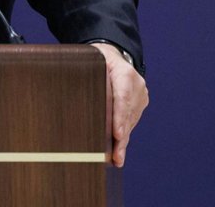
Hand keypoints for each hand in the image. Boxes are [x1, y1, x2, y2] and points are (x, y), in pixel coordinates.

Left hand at [90, 43, 147, 167]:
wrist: (113, 55)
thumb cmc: (96, 59)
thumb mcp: (91, 62)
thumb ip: (88, 76)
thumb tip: (74, 95)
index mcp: (124, 72)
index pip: (122, 97)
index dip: (120, 117)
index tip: (117, 134)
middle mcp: (136, 85)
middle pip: (128, 114)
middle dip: (121, 137)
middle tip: (116, 157)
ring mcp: (140, 95)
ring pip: (130, 121)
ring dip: (122, 140)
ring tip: (115, 158)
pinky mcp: (140, 103)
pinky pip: (131, 121)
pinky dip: (123, 134)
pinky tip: (118, 150)